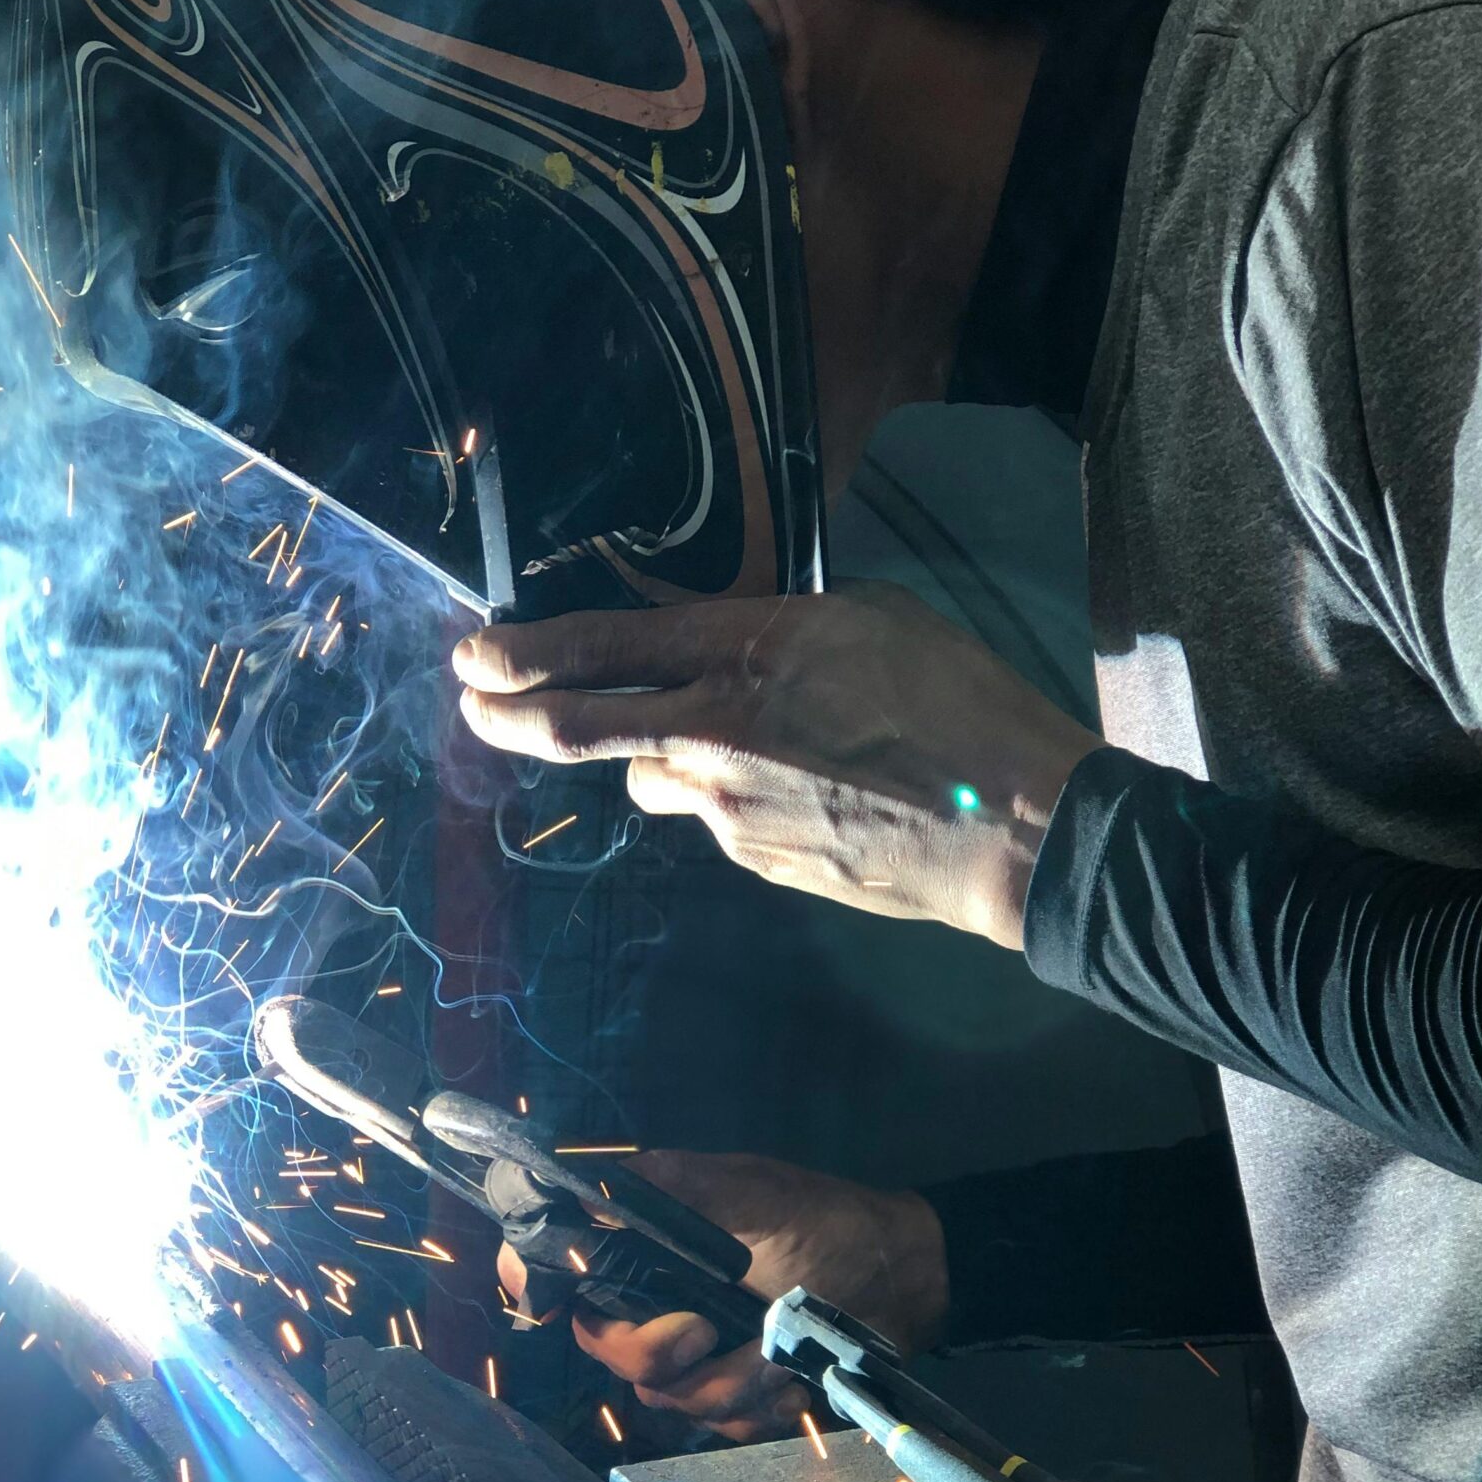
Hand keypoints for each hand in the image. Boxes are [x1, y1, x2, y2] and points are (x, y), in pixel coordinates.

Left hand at [454, 585, 1100, 946]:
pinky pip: (716, 820)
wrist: (1010, 826)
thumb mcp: (864, 618)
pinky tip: (806, 793)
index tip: (471, 654)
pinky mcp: (751, 862)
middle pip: (573, 729)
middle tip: (474, 703)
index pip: (597, 648)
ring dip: (667, 758)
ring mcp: (724, 809)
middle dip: (507, 715)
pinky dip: (733, 799)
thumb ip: (771, 629)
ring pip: (654, 777)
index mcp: (739, 651)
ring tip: (746, 745)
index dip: (520, 653)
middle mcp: (709, 733)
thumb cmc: (957, 700)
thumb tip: (718, 641)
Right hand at [499, 1149, 947, 1444]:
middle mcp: (660, 1302)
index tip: (545, 1301)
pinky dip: (762, 1405)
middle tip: (703, 1330)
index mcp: (650, 1249)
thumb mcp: (747, 1191)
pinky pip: (723, 1425)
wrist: (907, 1277)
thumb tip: (579, 1179)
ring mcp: (701, 1356)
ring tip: (778, 1349)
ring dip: (729, 1380)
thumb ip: (667, 1185)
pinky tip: (794, 1377)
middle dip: (654, 1350)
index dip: (539, 1285)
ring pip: (669, 1397)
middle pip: (608, 1350)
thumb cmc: (825, 1221)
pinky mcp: (741, 1397)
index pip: (563, 1272)